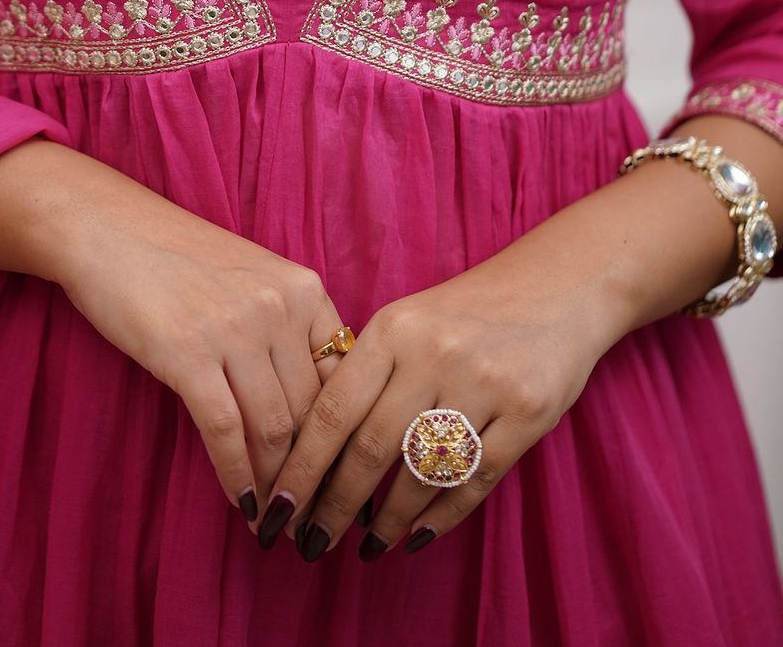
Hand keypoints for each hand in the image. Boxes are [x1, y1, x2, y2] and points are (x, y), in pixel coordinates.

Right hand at [19, 141, 349, 528]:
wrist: (108, 230)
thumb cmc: (178, 258)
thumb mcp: (253, 278)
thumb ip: (289, 327)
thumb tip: (314, 409)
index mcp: (304, 287)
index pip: (341, 377)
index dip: (342, 435)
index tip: (339, 475)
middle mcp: (280, 306)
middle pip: (312, 411)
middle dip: (312, 471)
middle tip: (312, 514)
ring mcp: (235, 330)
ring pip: (274, 429)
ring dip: (276, 484)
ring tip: (275, 519)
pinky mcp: (188, 354)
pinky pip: (225, 432)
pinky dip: (237, 476)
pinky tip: (241, 503)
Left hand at [254, 246, 612, 560]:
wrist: (557, 287)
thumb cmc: (464, 313)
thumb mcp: (406, 321)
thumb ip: (364, 373)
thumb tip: (312, 450)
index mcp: (392, 329)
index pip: (333, 410)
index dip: (302, 467)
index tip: (277, 508)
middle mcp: (432, 355)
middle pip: (370, 448)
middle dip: (335, 505)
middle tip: (311, 543)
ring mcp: (483, 383)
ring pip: (419, 471)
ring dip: (386, 520)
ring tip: (366, 546)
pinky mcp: (527, 412)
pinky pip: (474, 481)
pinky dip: (440, 517)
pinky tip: (416, 536)